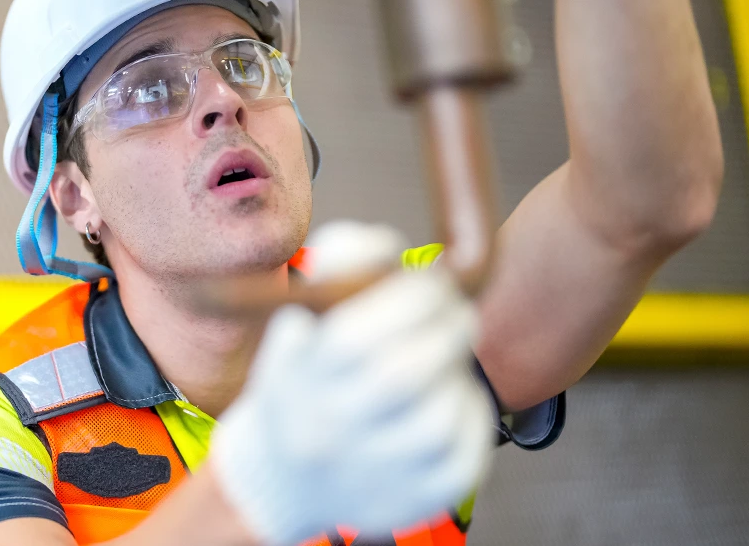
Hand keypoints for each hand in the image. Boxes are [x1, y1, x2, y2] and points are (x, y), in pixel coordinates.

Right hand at [209, 222, 493, 544]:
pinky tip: (452, 396)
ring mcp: (371, 476)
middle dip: (443, 330)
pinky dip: (469, 415)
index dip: (408, 301)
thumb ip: (336, 264)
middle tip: (456, 312)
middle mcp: (329, 435)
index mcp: (298, 382)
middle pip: (403, 377)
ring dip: (455, 373)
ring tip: (446, 357)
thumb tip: (384, 246)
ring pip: (438, 418)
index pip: (355, 339)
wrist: (279, 477)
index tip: (432, 280)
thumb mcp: (297, 318)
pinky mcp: (412, 501)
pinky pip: (463, 457)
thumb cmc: (299, 381)